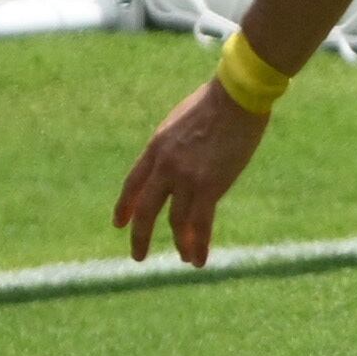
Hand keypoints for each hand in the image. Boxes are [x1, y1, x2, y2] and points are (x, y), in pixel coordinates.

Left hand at [114, 77, 270, 265]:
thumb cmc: (218, 101)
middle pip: (147, 210)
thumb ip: (177, 143)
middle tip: (139, 255)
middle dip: (141, 236)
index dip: (125, 205)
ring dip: (180, 243)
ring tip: (185, 258)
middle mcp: (165, 166)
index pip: (132, 183)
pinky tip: (199, 260)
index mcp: (156, 148)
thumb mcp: (183, 120)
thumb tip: (183, 154)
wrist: (236, 95)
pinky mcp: (209, 186)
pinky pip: (200, 224)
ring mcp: (185, 178)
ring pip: (176, 221)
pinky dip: (198, 244)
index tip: (120, 223)